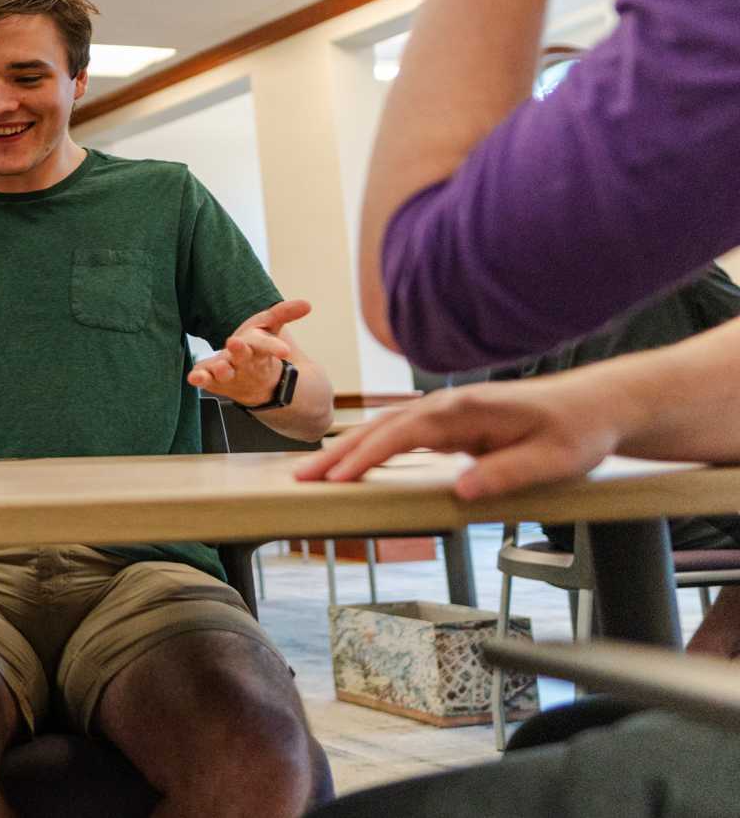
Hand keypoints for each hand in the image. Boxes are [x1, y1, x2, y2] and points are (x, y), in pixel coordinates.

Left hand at [188, 298, 308, 404]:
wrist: (255, 384)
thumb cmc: (258, 349)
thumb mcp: (271, 328)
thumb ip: (284, 314)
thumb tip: (307, 304)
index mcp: (260, 351)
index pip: (269, 347)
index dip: (275, 348)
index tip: (284, 351)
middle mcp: (245, 364)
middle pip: (244, 359)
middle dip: (240, 352)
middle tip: (234, 343)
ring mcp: (230, 374)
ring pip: (226, 374)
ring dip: (222, 370)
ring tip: (219, 367)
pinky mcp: (213, 380)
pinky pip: (206, 380)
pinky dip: (200, 379)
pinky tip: (194, 378)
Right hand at [293, 379, 625, 499]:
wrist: (594, 405)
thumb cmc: (576, 431)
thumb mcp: (553, 460)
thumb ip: (506, 473)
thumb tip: (461, 489)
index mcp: (465, 410)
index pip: (402, 434)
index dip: (367, 457)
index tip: (337, 478)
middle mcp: (447, 406)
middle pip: (381, 429)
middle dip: (338, 454)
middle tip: (301, 478)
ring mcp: (445, 413)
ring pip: (384, 430)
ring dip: (347, 451)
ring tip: (312, 473)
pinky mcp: (450, 423)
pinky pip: (399, 435)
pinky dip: (368, 447)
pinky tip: (351, 462)